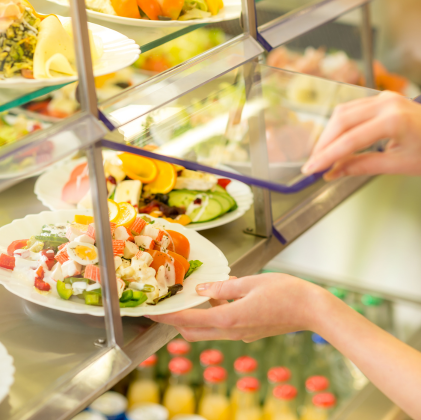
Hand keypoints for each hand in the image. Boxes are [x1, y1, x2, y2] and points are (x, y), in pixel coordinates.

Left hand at [148, 273, 326, 341]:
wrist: (313, 310)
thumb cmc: (287, 292)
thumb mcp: (251, 282)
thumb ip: (223, 287)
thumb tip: (202, 288)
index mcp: (230, 318)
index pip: (189, 320)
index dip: (168, 317)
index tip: (152, 312)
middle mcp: (233, 332)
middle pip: (194, 331)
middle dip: (176, 320)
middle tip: (166, 304)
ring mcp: (241, 335)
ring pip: (207, 330)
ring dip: (195, 316)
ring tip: (190, 296)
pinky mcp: (249, 332)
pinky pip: (223, 326)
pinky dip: (213, 314)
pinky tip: (219, 295)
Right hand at [301, 91, 420, 179]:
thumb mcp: (398, 164)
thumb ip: (361, 166)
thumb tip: (334, 172)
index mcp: (393, 120)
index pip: (349, 140)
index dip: (326, 156)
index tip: (312, 169)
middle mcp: (387, 103)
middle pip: (340, 120)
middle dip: (323, 144)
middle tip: (313, 163)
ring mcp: (384, 98)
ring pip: (343, 112)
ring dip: (328, 133)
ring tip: (321, 154)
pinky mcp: (382, 99)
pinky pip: (352, 109)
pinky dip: (339, 126)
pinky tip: (334, 140)